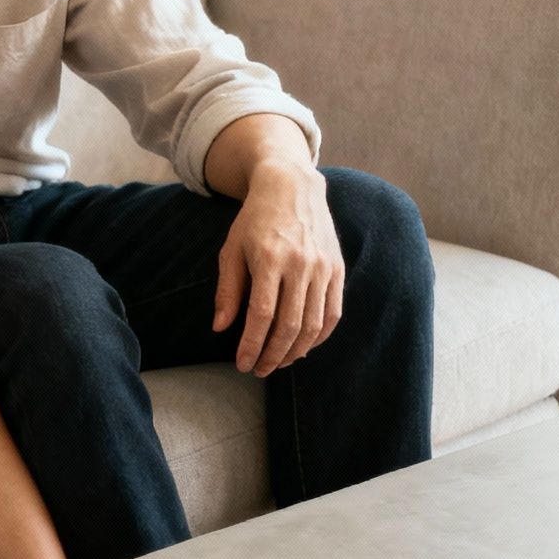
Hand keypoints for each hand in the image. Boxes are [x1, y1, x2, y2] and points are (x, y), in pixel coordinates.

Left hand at [213, 165, 344, 376]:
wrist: (292, 188)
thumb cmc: (254, 221)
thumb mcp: (231, 250)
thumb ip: (228, 291)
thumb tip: (221, 328)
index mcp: (269, 259)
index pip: (262, 315)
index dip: (252, 345)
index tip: (242, 364)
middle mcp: (301, 265)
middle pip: (290, 325)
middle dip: (273, 355)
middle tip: (258, 369)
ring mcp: (324, 267)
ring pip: (314, 324)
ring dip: (295, 351)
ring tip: (277, 363)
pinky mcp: (338, 269)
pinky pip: (333, 312)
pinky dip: (319, 336)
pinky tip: (302, 346)